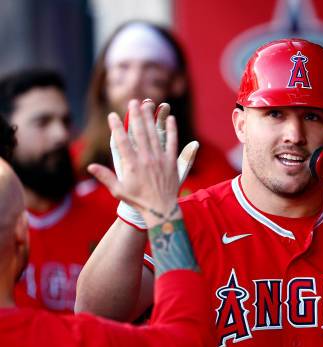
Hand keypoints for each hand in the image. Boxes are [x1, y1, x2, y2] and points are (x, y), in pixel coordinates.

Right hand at [88, 100, 196, 227]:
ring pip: (154, 134)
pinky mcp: (171, 162)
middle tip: (132, 101)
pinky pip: (172, 143)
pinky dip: (172, 130)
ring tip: (147, 104)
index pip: (122, 142)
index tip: (112, 116)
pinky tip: (170, 118)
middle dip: (135, 116)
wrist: (161, 209)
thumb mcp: (118, 190)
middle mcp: (146, 159)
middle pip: (139, 133)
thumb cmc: (138, 200)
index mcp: (132, 165)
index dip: (117, 127)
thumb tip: (90, 167)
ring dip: (150, 118)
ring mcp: (160, 159)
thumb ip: (105, 176)